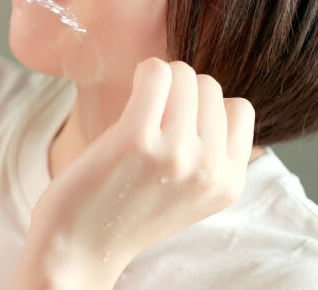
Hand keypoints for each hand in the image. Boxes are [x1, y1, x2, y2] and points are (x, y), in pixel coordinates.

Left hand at [16, 58, 254, 289]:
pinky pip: (156, 72)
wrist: (79, 245)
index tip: (175, 123)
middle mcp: (210, 169)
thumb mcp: (189, 192)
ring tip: (138, 110)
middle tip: (150, 117)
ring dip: (159, 81)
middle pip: (209, 87)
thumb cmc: (126, 209)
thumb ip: (209, 154)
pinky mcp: (138, 137)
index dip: (204, 107)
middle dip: (179, 92)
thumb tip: (207, 95)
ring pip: (184, 74)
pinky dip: (143, 73)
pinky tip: (128, 99)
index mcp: (229, 183)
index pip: (238, 109)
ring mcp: (176, 152)